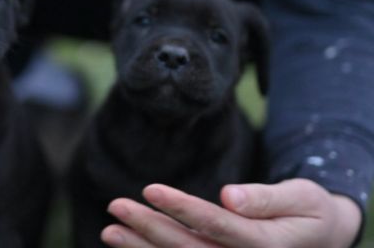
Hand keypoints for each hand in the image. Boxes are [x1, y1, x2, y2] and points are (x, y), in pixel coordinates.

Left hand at [102, 178, 360, 247]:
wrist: (321, 238)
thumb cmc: (310, 211)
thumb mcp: (302, 198)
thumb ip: (266, 199)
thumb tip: (227, 196)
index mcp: (265, 245)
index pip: (216, 225)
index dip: (182, 208)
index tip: (150, 189)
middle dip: (149, 228)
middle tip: (115, 206)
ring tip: (110, 231)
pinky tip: (129, 247)